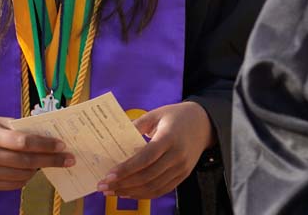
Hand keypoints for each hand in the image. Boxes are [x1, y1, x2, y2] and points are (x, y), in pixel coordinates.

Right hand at [0, 116, 73, 190]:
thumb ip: (22, 128)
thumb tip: (49, 134)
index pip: (24, 142)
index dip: (45, 144)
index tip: (63, 145)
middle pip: (26, 161)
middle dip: (51, 160)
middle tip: (69, 159)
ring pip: (22, 175)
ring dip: (40, 169)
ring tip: (50, 161)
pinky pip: (13, 184)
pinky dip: (27, 177)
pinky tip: (33, 169)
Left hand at [97, 101, 213, 199]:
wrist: (204, 123)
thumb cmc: (176, 116)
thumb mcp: (156, 114)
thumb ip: (137, 125)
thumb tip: (114, 138)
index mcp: (169, 137)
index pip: (146, 157)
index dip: (127, 168)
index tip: (108, 175)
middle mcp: (177, 155)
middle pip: (147, 176)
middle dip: (123, 183)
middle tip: (103, 186)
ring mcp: (182, 168)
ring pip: (153, 187)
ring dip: (131, 192)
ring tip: (112, 191)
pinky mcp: (183, 175)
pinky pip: (161, 190)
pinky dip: (144, 194)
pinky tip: (129, 193)